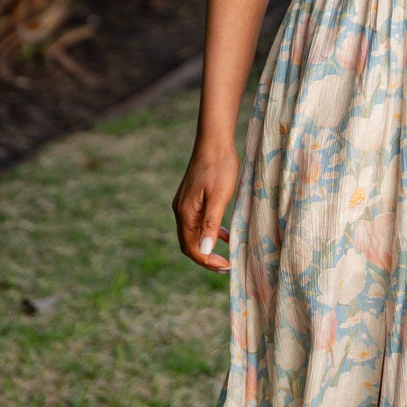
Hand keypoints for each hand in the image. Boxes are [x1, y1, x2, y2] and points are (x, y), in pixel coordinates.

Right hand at [172, 141, 239, 272]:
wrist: (214, 141)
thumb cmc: (220, 167)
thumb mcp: (219, 197)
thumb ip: (211, 225)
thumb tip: (205, 251)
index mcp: (185, 213)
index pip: (191, 248)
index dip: (207, 261)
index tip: (227, 266)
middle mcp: (180, 210)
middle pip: (189, 244)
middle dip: (206, 258)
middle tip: (226, 266)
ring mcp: (184, 204)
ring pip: (193, 234)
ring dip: (208, 246)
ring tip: (227, 255)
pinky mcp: (191, 197)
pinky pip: (197, 222)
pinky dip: (209, 232)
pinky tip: (224, 234)